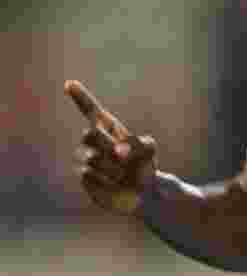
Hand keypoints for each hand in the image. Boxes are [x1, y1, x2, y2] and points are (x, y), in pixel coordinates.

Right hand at [67, 80, 156, 213]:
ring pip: (93, 159)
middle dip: (106, 145)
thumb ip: (138, 145)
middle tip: (123, 156)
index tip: (69, 83)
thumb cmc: (145, 165)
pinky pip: (90, 175)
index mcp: (110, 128)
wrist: (142, 192)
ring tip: (123, 174)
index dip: (80, 97)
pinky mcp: (85, 176)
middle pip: (89, 134)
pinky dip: (106, 180)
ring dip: (113, 168)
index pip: (90, 109)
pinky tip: (113, 183)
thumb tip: (118, 150)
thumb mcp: (149, 150)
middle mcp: (95, 141)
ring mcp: (87, 158)